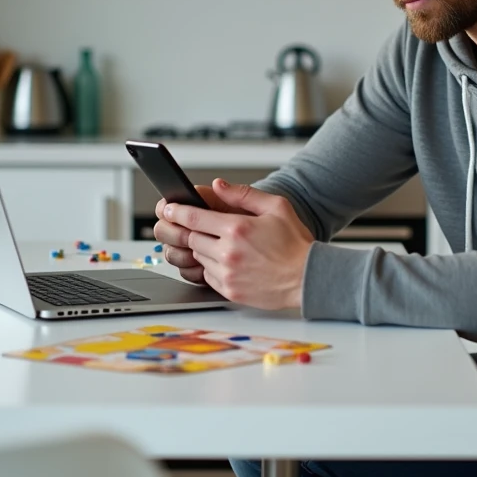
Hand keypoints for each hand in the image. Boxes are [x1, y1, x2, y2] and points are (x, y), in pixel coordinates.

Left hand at [162, 179, 313, 309]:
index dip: (178, 211)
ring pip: (198, 257)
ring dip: (204, 249)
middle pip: (192, 238)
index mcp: (237, 228)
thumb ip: (244, 194)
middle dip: (193, 231)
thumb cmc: (295, 243)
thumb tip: (219, 186)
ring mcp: (227, 274)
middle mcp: (228, 252)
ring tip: (224, 245)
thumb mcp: (276, 207)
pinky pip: (207, 276)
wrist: (307, 277)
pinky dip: (212, 268)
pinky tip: (229, 262)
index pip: (194, 218)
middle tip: (200, 227)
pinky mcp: (229, 291)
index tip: (169, 209)